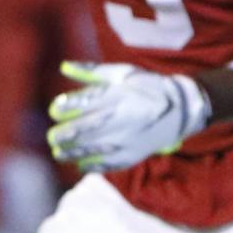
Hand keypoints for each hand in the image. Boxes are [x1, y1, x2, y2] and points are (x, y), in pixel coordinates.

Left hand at [47, 62, 210, 172]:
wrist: (181, 109)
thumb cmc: (146, 87)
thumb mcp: (122, 74)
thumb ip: (92, 72)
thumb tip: (64, 66)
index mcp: (118, 96)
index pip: (84, 103)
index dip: (65, 108)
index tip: (54, 110)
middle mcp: (121, 118)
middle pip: (84, 129)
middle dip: (64, 135)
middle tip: (52, 137)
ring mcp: (128, 139)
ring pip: (92, 149)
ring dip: (71, 153)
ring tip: (59, 153)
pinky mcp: (134, 154)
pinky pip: (108, 163)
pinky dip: (91, 165)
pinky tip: (80, 164)